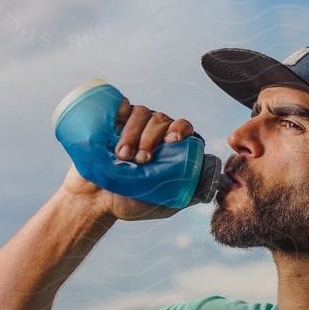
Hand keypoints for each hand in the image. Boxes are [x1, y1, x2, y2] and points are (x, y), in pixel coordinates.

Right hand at [59, 96, 198, 221]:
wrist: (95, 201)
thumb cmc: (132, 202)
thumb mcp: (165, 203)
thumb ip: (188, 193)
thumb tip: (213, 185)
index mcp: (170, 147)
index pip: (183, 128)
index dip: (180, 129)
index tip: (172, 140)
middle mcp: (154, 132)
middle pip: (161, 119)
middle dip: (151, 137)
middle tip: (141, 160)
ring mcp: (132, 126)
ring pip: (141, 112)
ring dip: (133, 132)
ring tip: (123, 156)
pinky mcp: (111, 122)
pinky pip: (120, 106)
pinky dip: (120, 113)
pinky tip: (114, 128)